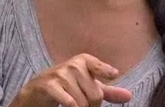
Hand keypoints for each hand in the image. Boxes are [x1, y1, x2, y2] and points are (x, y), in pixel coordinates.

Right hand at [8, 54, 132, 106]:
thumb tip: (129, 96)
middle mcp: (72, 65)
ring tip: (71, 104)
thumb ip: (107, 92)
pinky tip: (68, 106)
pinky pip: (69, 102)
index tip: (113, 74)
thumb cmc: (66, 88)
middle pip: (95, 94)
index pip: (98, 66)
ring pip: (82, 102)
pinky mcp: (49, 85)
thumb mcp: (86, 87)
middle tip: (80, 103)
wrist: (36, 91)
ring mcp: (60, 74)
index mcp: (83, 61)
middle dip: (90, 105)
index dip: (105, 71)